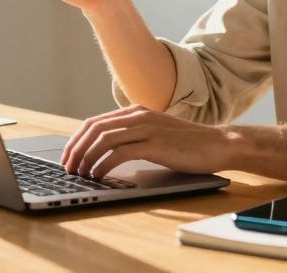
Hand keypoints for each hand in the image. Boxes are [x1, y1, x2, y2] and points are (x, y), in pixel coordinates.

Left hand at [61, 105, 231, 178]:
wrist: (218, 144)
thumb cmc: (188, 144)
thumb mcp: (156, 133)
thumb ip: (134, 136)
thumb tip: (107, 151)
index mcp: (136, 111)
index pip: (95, 122)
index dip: (77, 139)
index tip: (68, 156)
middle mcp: (138, 116)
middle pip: (94, 128)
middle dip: (76, 148)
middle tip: (68, 167)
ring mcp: (147, 128)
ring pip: (103, 139)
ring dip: (86, 157)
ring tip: (80, 173)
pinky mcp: (155, 144)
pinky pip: (120, 152)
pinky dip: (104, 164)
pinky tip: (99, 175)